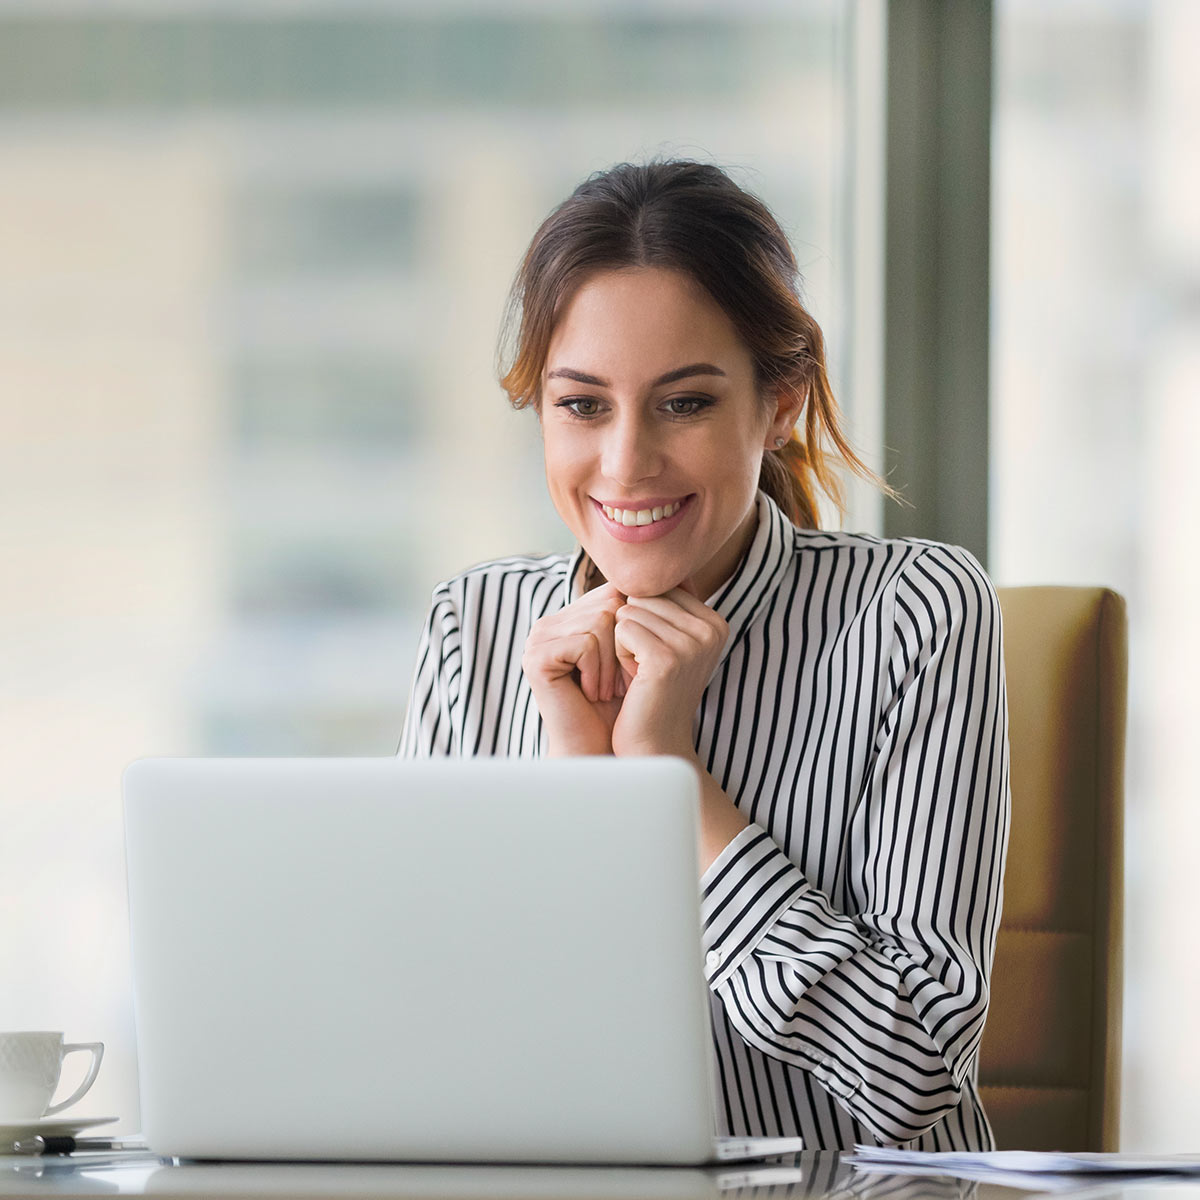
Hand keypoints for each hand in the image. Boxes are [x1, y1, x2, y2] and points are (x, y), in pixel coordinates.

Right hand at [521, 583, 626, 755]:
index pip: (616, 592)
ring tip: (602, 690)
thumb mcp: (635, 651)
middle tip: (616, 682)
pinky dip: (597, 671)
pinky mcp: (536, 657)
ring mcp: (539, 638)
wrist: (600, 750)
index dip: (633, 629)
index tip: (631, 665)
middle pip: (610, 603)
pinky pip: (585, 642)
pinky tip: (589, 693)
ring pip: (601, 621)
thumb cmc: (621, 705)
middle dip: (623, 646)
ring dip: (613, 663)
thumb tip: (678, 576)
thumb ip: (640, 614)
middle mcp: (551, 622)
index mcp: (571, 617)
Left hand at [610, 588, 728, 758]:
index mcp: (716, 621)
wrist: (654, 744)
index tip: (655, 654)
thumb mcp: (668, 642)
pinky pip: (622, 628)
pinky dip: (618, 653)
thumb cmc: (651, 692)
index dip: (644, 618)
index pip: (660, 587)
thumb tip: (646, 562)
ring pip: (630, 610)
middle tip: (645, 666)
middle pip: (644, 595)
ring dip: (624, 642)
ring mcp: (692, 644)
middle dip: (632, 628)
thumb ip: (665, 603)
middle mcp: (711, 629)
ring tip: (641, 673)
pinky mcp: (667, 659)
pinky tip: (634, 678)